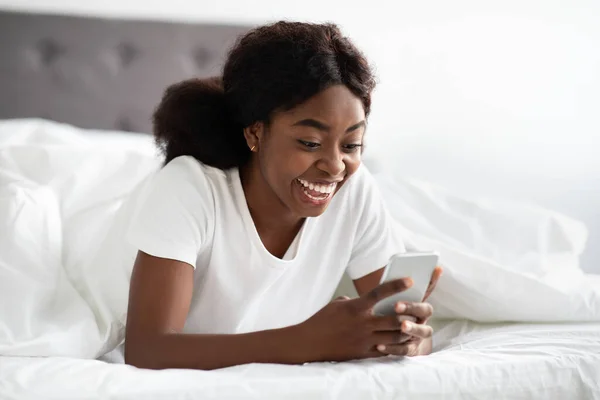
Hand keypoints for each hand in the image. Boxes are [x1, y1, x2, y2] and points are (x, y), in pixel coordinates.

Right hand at [296, 277, 420, 361]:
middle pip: (394, 319)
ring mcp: (364, 340)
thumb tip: (369, 302)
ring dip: (407, 332)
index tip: (410, 279)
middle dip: (410, 315)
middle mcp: (363, 324)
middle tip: (421, 309)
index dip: (396, 285)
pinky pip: (386, 350)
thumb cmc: (322, 320)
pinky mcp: (363, 353)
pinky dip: (396, 345)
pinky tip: (402, 342)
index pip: (380, 293)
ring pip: (394, 337)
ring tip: (416, 327)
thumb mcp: (338, 304)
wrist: (310, 343)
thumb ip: (356, 302)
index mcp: (356, 308)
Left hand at [381, 266, 442, 355]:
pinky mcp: (411, 349)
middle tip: (397, 305)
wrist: (391, 342)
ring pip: (422, 331)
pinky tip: (380, 345)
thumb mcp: (387, 301)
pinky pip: (405, 349)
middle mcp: (421, 319)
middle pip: (425, 311)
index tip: (434, 269)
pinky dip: (393, 348)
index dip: (433, 280)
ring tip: (402, 325)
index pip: (428, 289)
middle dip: (412, 307)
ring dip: (412, 327)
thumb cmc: (386, 314)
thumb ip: (389, 291)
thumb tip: (385, 275)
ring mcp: (418, 334)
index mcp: (417, 303)